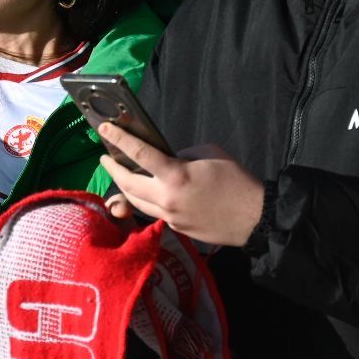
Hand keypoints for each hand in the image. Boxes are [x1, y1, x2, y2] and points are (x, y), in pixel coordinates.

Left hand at [96, 122, 266, 247]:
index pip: (138, 154)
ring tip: (120, 174)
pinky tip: (148, 191)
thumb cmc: (235, 180)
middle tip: (105, 158)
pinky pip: (154, 212)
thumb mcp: (207, 154)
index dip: (119, 139)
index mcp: (175, 176)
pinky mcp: (177, 229)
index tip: (104, 129)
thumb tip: (167, 161)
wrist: (254, 217)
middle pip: (127, 183)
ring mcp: (170, 217)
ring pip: (136, 202)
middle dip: (112, 169)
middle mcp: (167, 199)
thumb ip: (181, 156)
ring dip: (125, 187)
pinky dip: (147, 199)